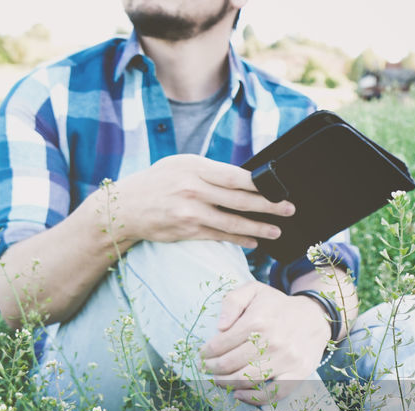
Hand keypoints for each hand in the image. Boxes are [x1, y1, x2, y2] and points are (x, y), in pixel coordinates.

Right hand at [107, 154, 294, 249]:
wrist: (125, 207)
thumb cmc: (157, 182)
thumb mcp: (180, 165)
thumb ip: (209, 171)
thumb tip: (243, 179)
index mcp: (195, 167)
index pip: (235, 176)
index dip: (260, 183)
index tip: (278, 187)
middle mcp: (194, 189)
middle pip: (239, 200)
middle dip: (268, 206)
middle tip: (289, 209)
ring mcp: (191, 212)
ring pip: (232, 223)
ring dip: (258, 228)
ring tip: (276, 231)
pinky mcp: (188, 231)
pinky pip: (220, 237)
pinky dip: (239, 240)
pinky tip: (254, 242)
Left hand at [199, 282, 330, 403]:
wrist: (314, 317)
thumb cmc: (277, 305)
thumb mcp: (254, 290)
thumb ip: (232, 302)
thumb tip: (220, 327)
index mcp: (257, 321)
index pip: (221, 343)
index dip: (207, 352)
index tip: (203, 355)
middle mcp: (272, 342)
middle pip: (230, 364)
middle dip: (212, 369)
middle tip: (207, 368)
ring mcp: (286, 360)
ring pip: (246, 380)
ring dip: (226, 383)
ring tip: (218, 380)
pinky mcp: (297, 373)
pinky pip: (272, 393)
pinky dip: (252, 398)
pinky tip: (239, 393)